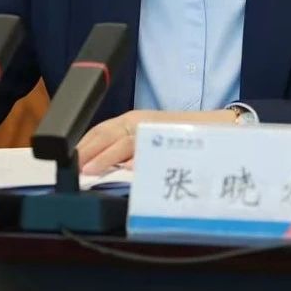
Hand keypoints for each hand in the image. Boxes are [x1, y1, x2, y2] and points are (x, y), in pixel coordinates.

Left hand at [77, 109, 236, 174]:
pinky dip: (139, 160)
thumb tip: (104, 168)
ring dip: (106, 157)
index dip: (83, 144)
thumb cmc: (183, 135)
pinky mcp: (171, 137)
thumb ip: (128, 150)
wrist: (221, 127)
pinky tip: (128, 171)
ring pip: (125, 141)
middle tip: (72, 166)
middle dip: (87, 150)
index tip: (68, 158)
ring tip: (90, 170)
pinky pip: (151, 150)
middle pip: (107, 134)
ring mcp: (155, 128)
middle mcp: (141, 121)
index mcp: (133, 119)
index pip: (100, 130)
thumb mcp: (149, 138)